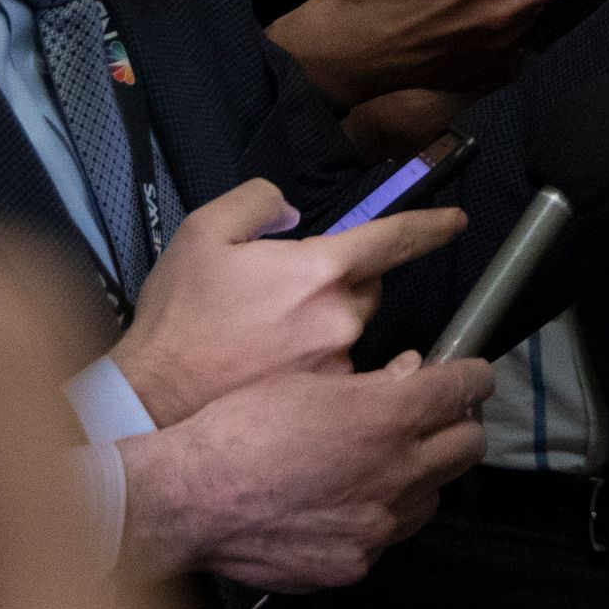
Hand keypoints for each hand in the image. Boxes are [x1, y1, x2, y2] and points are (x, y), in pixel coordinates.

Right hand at [103, 179, 462, 426]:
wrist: (152, 398)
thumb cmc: (178, 315)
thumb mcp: (204, 233)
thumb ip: (258, 201)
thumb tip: (293, 210)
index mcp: (319, 270)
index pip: (395, 238)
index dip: (429, 226)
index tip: (455, 223)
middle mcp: (342, 318)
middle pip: (368, 290)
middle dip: (342, 286)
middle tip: (288, 298)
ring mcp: (340, 365)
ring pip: (355, 334)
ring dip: (330, 330)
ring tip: (273, 341)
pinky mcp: (330, 407)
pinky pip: (343, 376)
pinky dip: (321, 369)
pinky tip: (281, 373)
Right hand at [117, 349, 491, 591]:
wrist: (187, 500)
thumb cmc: (237, 432)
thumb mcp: (308, 384)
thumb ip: (373, 384)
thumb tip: (412, 373)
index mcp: (387, 418)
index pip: (464, 390)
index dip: (474, 378)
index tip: (474, 377)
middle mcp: (394, 473)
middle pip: (467, 447)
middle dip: (459, 428)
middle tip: (439, 420)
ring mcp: (377, 525)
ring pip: (434, 497)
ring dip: (422, 477)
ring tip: (388, 464)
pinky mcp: (354, 564)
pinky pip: (388, 537)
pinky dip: (380, 517)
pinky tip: (348, 504)